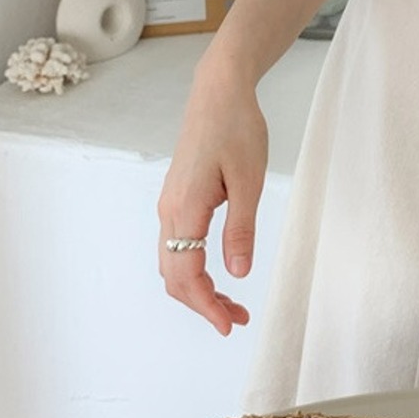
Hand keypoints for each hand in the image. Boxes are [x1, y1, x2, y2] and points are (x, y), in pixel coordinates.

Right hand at [156, 62, 267, 334]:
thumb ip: (241, 229)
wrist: (218, 93)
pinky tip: (217, 271)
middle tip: (236, 319)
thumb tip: (237, 274)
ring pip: (173, 262)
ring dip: (198, 288)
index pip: (186, 275)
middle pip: (174, 276)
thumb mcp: (249, 181)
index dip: (206, 305)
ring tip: (232, 302)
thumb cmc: (238, 129)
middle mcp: (169, 211)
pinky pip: (177, 244)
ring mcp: (170, 204)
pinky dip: (193, 267)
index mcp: (185, 209)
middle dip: (202, 304)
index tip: (229, 325)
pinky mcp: (178, 197)